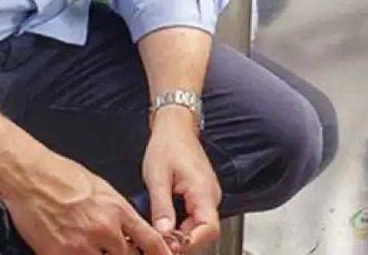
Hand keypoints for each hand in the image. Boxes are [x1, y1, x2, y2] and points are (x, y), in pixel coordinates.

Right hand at [4, 147, 171, 253]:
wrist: (32, 177)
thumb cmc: (64, 175)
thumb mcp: (100, 187)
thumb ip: (117, 211)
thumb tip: (128, 230)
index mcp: (117, 210)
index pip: (150, 241)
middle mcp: (104, 231)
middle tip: (121, 250)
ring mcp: (82, 247)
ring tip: (92, 246)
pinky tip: (75, 250)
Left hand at [143, 108, 221, 253]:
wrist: (174, 125)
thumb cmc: (167, 144)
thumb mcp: (157, 176)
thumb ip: (161, 207)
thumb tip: (164, 234)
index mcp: (203, 191)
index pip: (209, 230)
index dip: (191, 244)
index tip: (171, 247)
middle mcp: (210, 195)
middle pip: (203, 232)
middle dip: (182, 241)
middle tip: (159, 242)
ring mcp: (207, 196)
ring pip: (198, 227)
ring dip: (180, 233)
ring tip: (160, 232)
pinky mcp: (200, 195)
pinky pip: (195, 217)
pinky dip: (181, 224)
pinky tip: (165, 222)